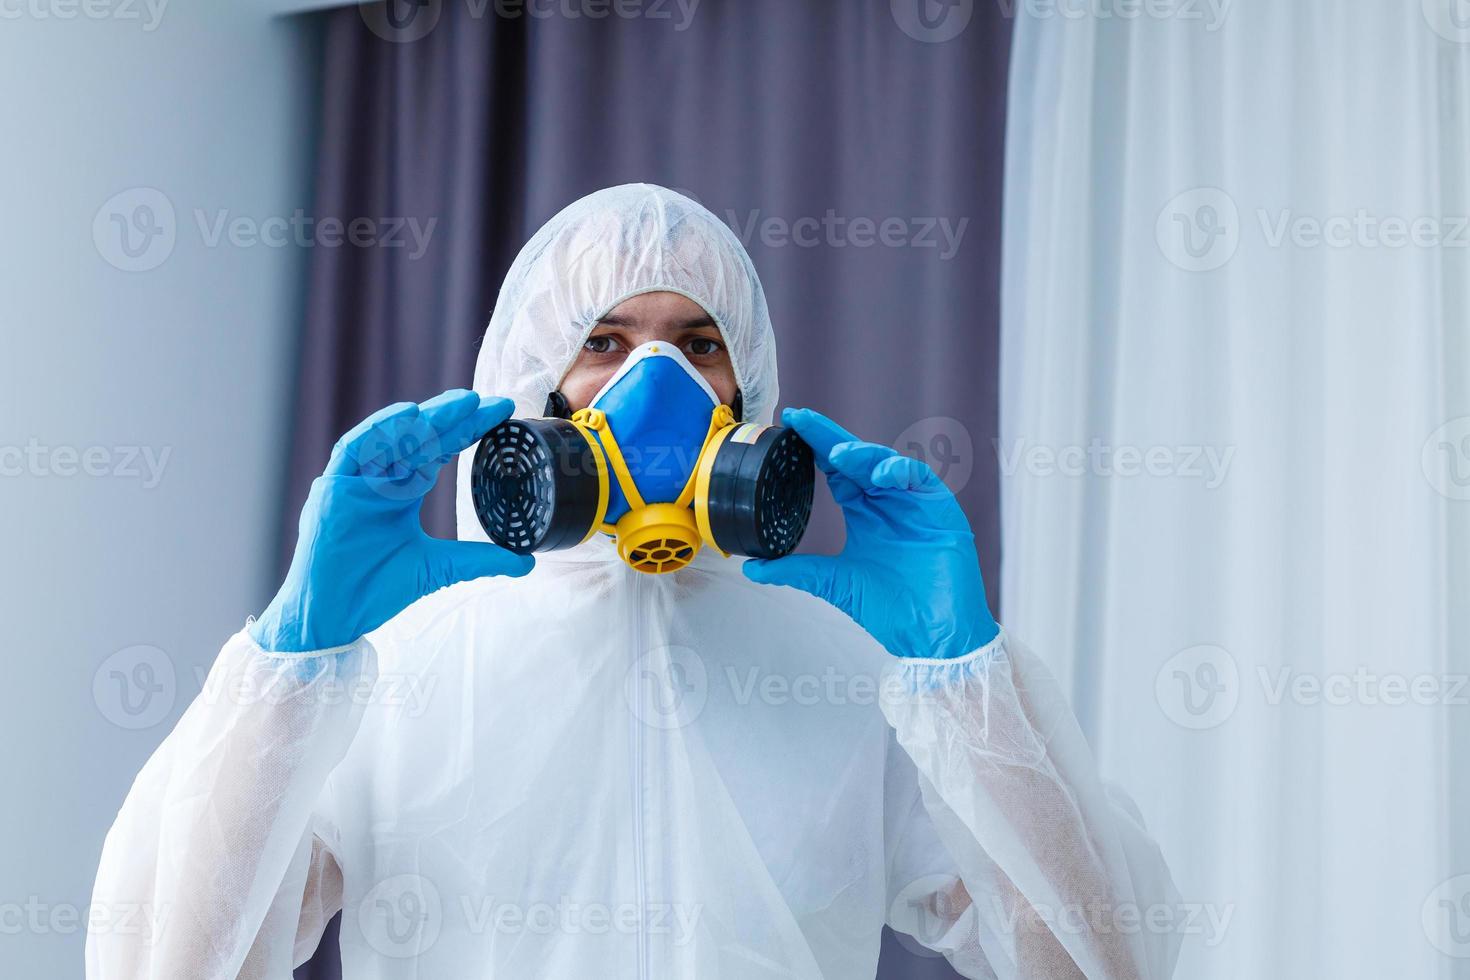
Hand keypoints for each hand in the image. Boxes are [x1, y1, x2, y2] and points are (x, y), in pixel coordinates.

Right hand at [251, 390, 533, 651]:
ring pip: (392, 436)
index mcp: (403, 490)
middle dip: (455, 417)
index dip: (470, 430)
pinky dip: (380, 431)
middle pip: (421, 437)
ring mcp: (356, 480)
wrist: (334, 616)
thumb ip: (480, 559)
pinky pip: (355, 448)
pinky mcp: (333, 487)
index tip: (504, 414)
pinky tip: (409, 416)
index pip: (440, 450)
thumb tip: (526, 562)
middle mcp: (380, 478)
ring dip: (426, 418)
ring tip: (462, 404)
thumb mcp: (439, 568)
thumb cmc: (375, 588)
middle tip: (489, 401)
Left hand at [743, 408, 997, 659]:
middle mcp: (888, 502)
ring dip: (861, 454)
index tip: (787, 427)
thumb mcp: (834, 584)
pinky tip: (878, 475)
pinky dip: (897, 472)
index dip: (814, 449)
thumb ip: (796, 571)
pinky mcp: (939, 509)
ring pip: (884, 463)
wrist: (932, 636)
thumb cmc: (892, 610)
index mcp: (865, 514)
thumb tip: (752, 567)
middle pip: (856, 459)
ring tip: (836, 454)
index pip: (837, 472)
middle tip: (800, 418)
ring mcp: (913, 503)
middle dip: (828, 437)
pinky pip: (917, 478)